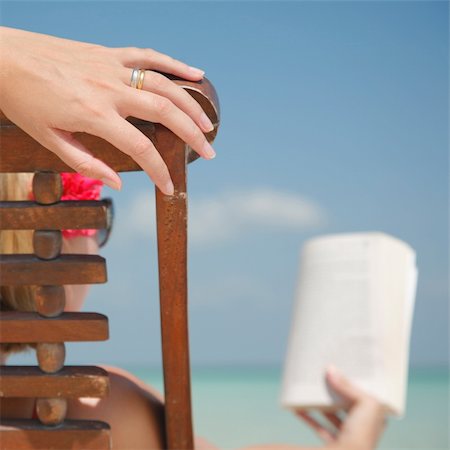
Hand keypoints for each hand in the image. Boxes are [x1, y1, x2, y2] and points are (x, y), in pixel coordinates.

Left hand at [0, 26, 215, 194]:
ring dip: (191, 105)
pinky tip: (195, 75)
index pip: (141, 149)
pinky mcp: (109, 54)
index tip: (169, 188)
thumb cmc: (23, 101)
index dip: (159, 172)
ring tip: (208, 123)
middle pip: (165, 113)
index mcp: (95, 116)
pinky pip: (149, 56)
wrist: (1, 57)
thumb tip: (120, 184)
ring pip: (165, 84)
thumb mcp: (50, 140)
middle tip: (210, 152)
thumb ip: (88, 164)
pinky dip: (175, 64)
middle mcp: (110, 90)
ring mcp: (112, 68)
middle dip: (192, 136)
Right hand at [296, 366, 386, 449]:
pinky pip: (317, 427)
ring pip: (332, 417)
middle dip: (339, 396)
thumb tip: (331, 369)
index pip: (371, 402)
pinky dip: (307, 417)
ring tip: (312, 390)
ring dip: (322, 405)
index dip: (363, 390)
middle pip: (349, 408)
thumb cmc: (363, 432)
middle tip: (328, 380)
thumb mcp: (365, 403)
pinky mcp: (331, 444)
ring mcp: (346, 438)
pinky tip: (297, 408)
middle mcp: (363, 430)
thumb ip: (347, 386)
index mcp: (376, 421)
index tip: (351, 376)